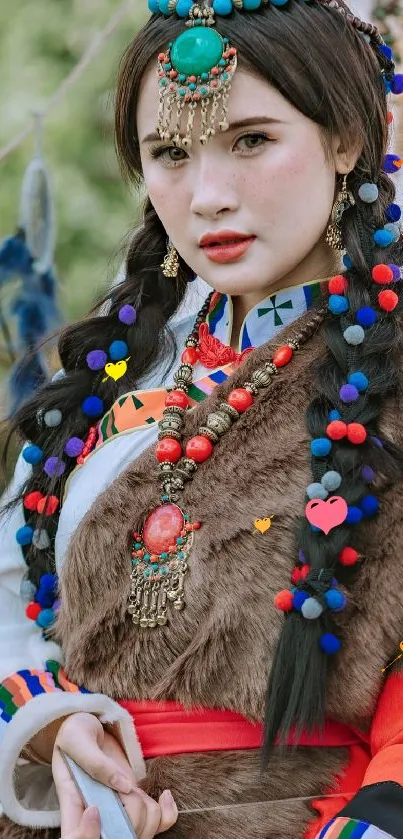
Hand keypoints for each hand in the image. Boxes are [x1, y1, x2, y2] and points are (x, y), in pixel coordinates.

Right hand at [52, 712, 177, 838]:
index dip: (87, 836)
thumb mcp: (76, 738)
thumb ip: (96, 762)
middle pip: (118, 838)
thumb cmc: (76, 730)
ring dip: (149, 812)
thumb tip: (124, 786)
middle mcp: (97, 815)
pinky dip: (167, 815)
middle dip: (131, 816)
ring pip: (142, 833)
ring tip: (137, 787)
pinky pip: (160, 822)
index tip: (95, 808)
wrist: (93, 723)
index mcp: (73, 804)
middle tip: (125, 787)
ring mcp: (120, 811)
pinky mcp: (137, 802)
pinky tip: (165, 796)